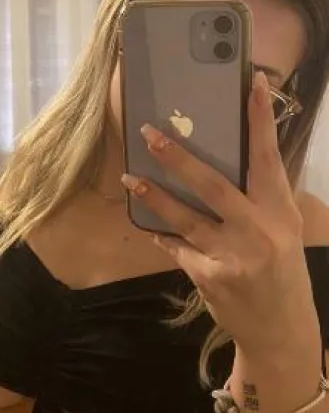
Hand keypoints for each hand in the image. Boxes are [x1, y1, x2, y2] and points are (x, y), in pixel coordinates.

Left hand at [122, 72, 320, 358]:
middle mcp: (258, 230)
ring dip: (154, 195)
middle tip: (151, 133)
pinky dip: (161, 232)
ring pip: (185, 217)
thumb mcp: (282, 229)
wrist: (281, 329)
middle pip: (213, 185)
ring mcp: (232, 256)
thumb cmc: (282, 271)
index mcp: (280, 211)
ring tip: (130, 178)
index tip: (253, 83)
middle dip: (178, 157)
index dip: (260, 119)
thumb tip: (231, 157)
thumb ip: (259, 196)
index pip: (268, 157)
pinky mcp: (209, 276)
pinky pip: (177, 246)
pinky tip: (145, 221)